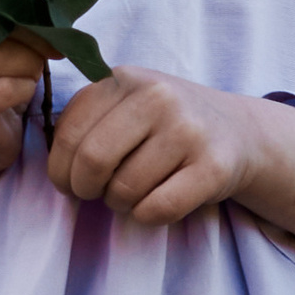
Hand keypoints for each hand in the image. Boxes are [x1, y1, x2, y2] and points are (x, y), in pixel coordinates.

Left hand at [45, 65, 263, 226]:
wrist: (236, 131)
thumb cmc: (165, 122)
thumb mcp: (126, 102)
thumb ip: (87, 119)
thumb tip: (57, 166)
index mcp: (126, 78)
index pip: (69, 132)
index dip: (59, 169)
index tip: (68, 182)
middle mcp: (158, 97)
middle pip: (93, 161)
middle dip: (85, 189)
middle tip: (94, 193)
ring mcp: (189, 130)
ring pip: (125, 190)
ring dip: (119, 203)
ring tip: (132, 192)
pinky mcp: (213, 167)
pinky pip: (158, 209)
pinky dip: (146, 216)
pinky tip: (154, 203)